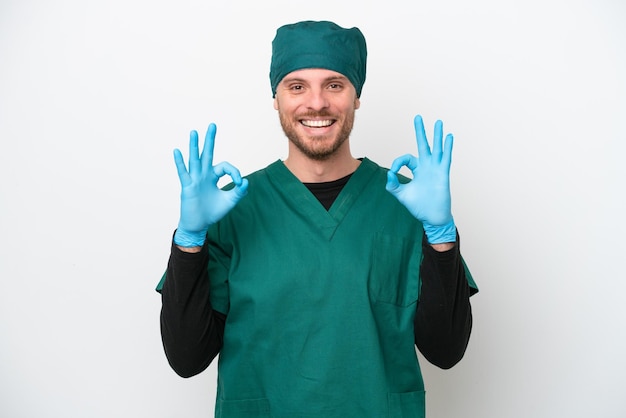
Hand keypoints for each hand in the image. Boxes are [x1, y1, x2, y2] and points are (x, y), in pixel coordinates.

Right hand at [173, 123, 247, 246]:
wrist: (199, 225)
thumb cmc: (212, 212)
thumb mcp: (229, 201)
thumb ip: (239, 192)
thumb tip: (245, 181)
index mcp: (213, 176)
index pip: (225, 167)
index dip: (234, 172)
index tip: (239, 183)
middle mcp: (203, 175)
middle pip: (207, 154)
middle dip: (210, 140)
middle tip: (213, 125)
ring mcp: (194, 180)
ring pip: (195, 160)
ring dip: (194, 146)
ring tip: (194, 132)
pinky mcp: (187, 187)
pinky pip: (183, 173)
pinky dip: (180, 162)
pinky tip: (177, 151)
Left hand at [386, 115, 455, 243]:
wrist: (432, 217)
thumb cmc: (419, 206)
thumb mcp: (401, 195)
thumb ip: (393, 185)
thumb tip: (390, 175)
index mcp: (417, 170)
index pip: (406, 158)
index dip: (398, 163)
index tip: (394, 173)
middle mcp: (427, 166)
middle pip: (423, 145)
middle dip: (420, 131)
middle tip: (417, 117)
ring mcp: (436, 169)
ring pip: (436, 148)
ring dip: (436, 135)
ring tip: (438, 122)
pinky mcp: (443, 174)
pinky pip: (445, 158)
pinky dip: (447, 147)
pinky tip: (448, 137)